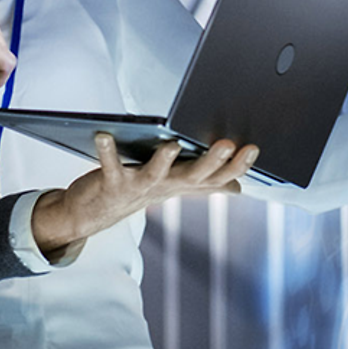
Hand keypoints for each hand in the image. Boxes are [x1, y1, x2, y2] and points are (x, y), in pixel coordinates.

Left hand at [30, 134, 258, 259]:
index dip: (236, 166)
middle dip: (211, 162)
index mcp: (182, 183)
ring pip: (155, 175)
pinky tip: (103, 134)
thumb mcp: (175, 186)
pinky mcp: (112, 183)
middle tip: (227, 144)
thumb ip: (205, 183)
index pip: (217, 177)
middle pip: (193, 176)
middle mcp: (165, 187)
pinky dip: (106, 150)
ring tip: (171, 144)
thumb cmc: (138, 191)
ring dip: (163, 161)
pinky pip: (110, 165)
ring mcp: (138, 187)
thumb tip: (238, 187)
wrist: (94, 214)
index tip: (253, 148)